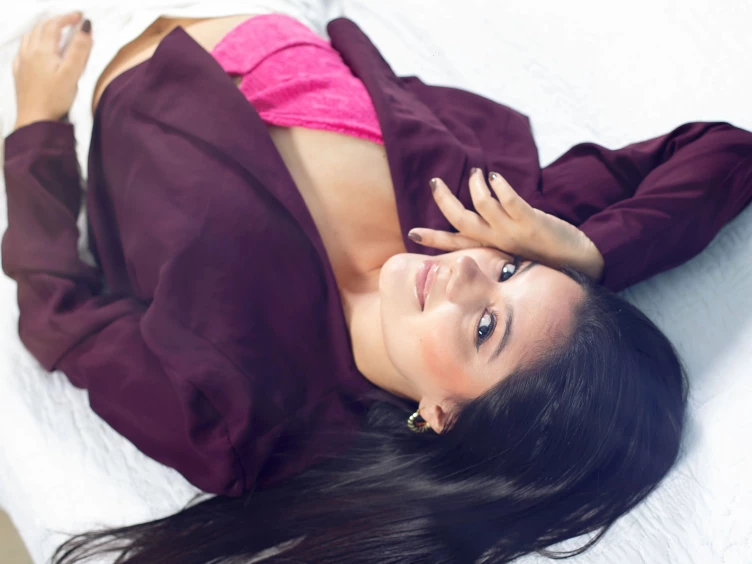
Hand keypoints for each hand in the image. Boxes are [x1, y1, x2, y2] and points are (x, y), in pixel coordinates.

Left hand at [13, 12, 92, 129]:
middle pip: (40, 28)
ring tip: (53, 31)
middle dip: (55, 21)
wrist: (35, 119)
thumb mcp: (72, 73)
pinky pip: (22, 51)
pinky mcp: (19, 74)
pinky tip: (35, 49)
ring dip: (42, 29)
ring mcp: (22, 63)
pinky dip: (31, 43)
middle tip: (70, 22)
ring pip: (29, 37)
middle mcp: (29, 52)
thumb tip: (86, 26)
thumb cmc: (55, 97)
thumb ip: (79, 49)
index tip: (80, 16)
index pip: (54, 25)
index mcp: (43, 50)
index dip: (67, 18)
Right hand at [408, 169, 604, 280]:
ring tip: (476, 173)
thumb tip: (481, 222)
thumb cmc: (546, 255)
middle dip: (444, 201)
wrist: (580, 264)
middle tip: (435, 182)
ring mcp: (513, 233)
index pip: (455, 245)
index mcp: (490, 251)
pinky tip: (496, 176)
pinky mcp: (532, 222)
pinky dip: (499, 186)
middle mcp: (497, 243)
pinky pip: (509, 201)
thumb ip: (496, 238)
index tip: (412, 233)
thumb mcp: (513, 250)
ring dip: (475, 185)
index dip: (433, 239)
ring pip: (482, 206)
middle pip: (461, 221)